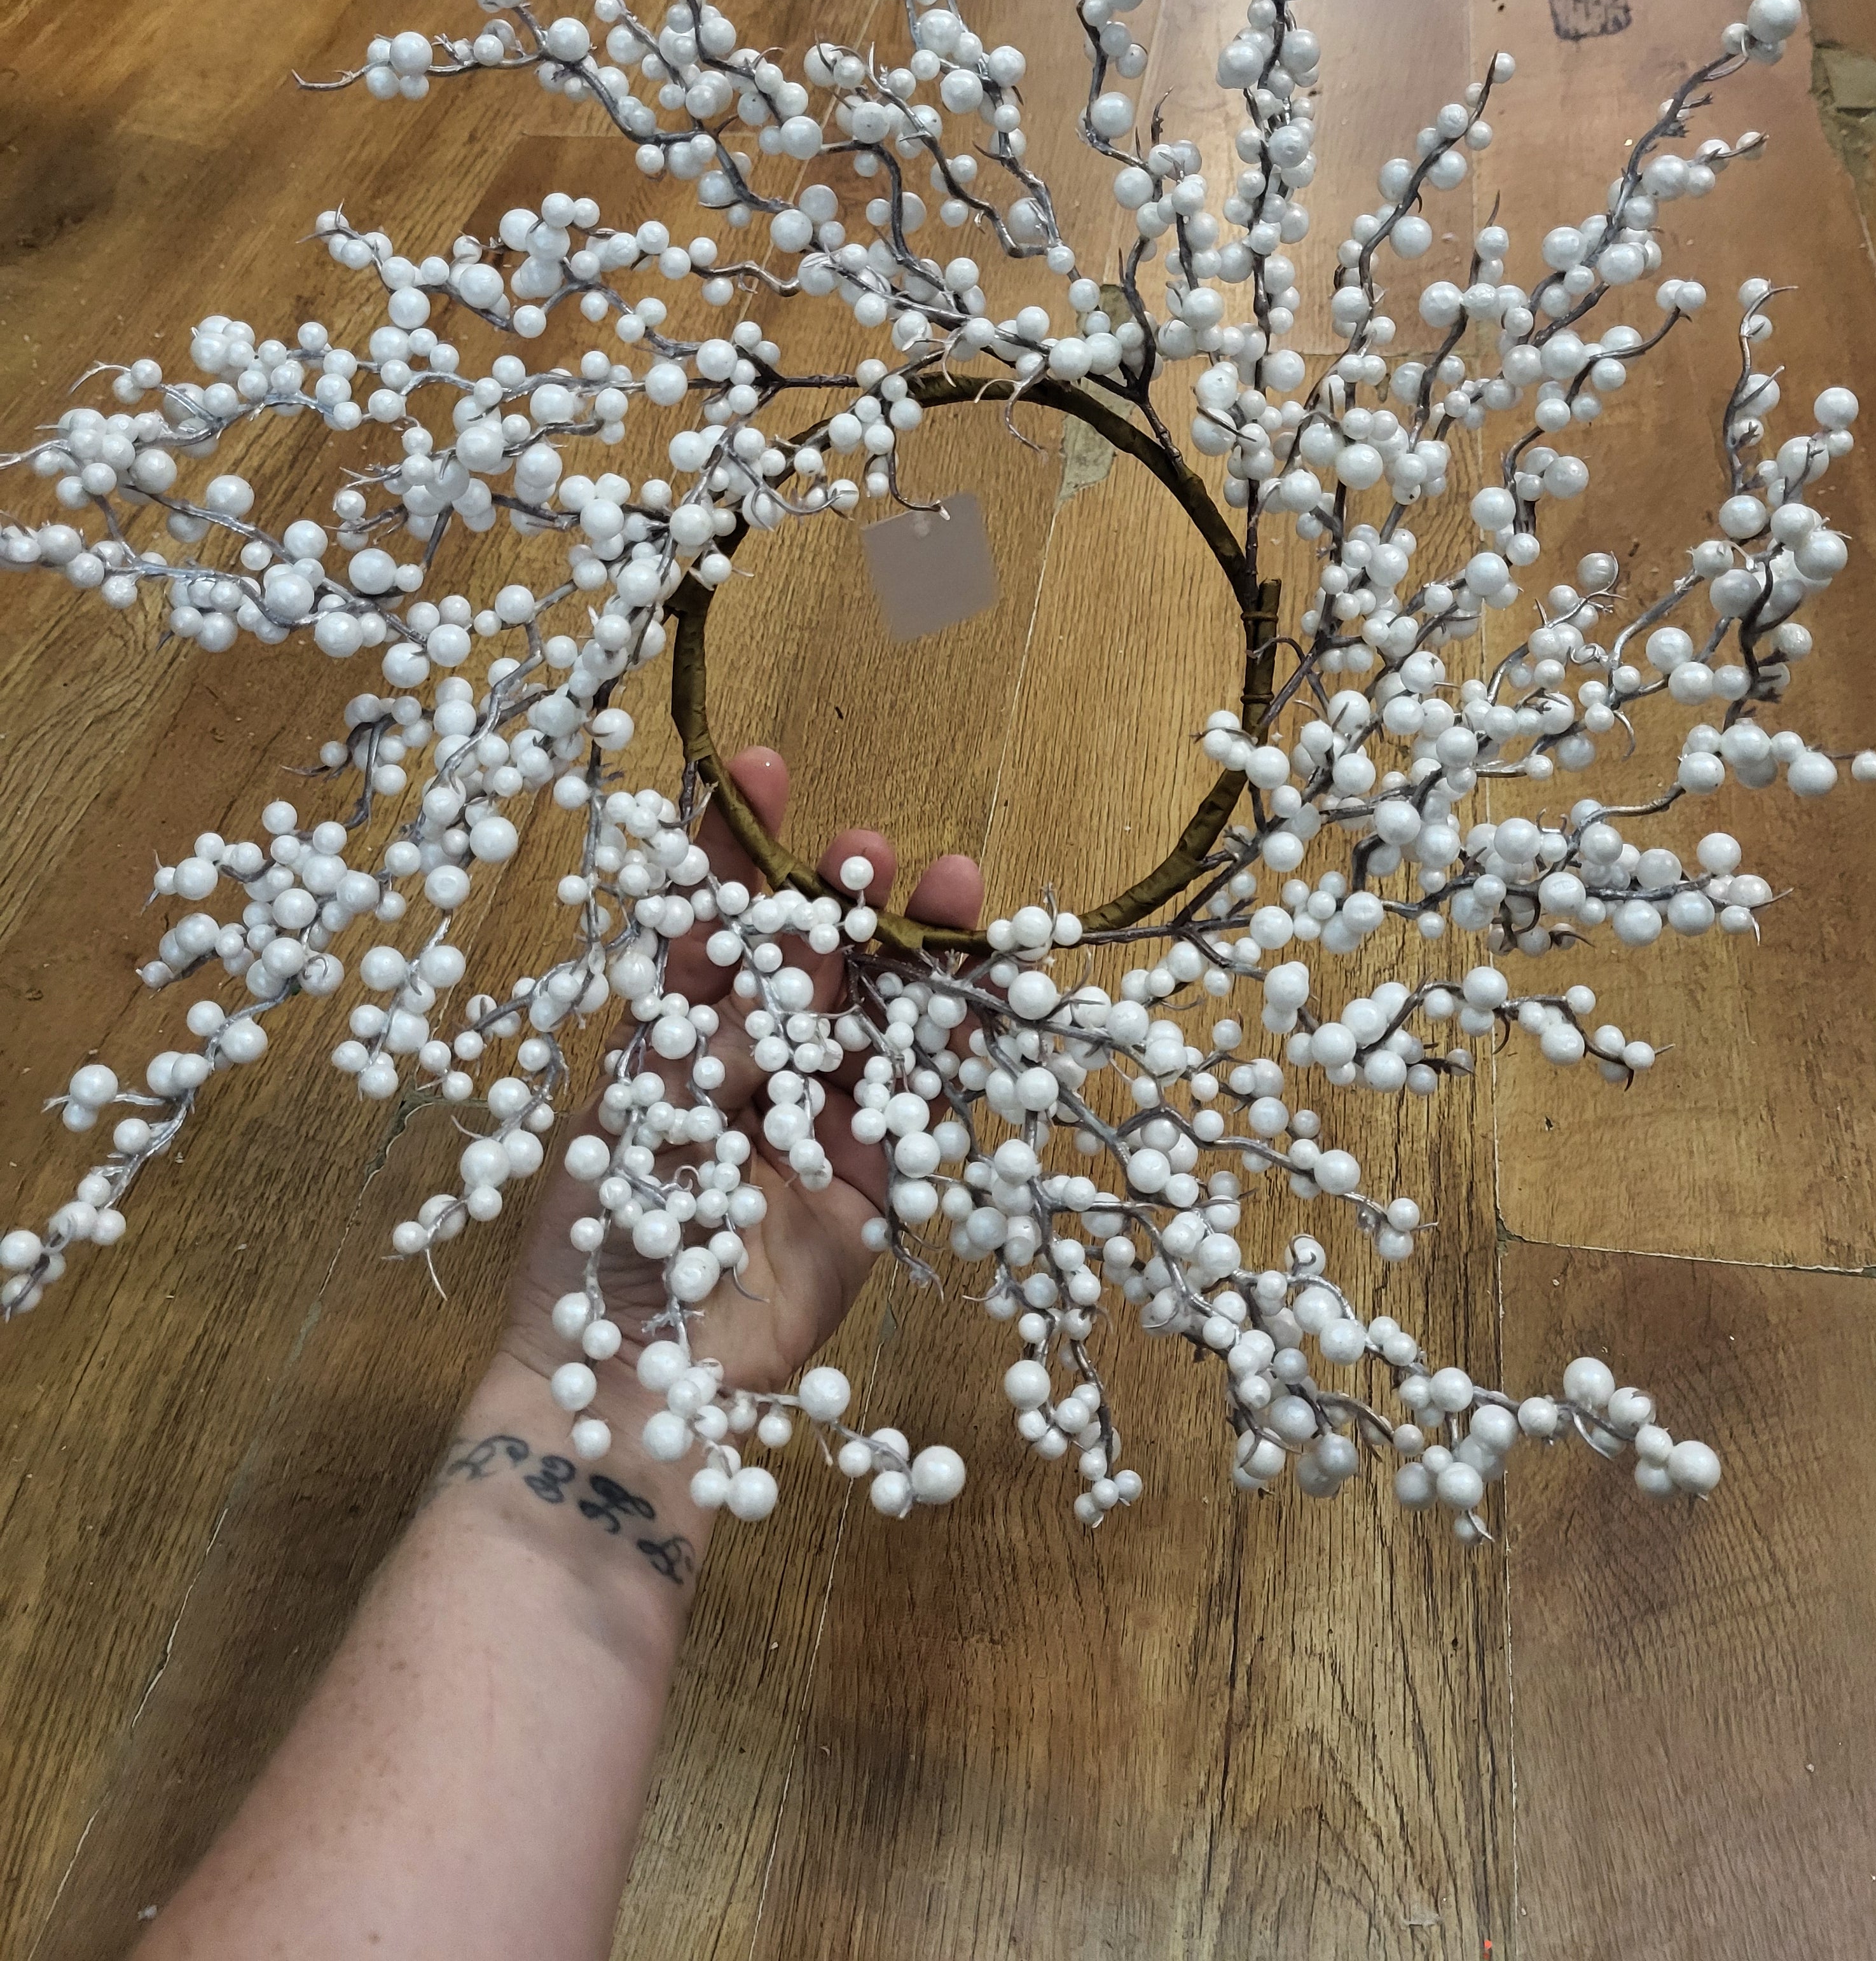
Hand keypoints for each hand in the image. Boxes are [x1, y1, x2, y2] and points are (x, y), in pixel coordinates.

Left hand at [494, 746, 982, 1439]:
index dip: (735, 852)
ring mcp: (809, 1132)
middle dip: (841, 899)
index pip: (706, 927)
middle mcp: (743, 1077)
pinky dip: (955, 1047)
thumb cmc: (599, 1250)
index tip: (760, 773)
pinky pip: (920, 1107)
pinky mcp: (867, 1194)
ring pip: (874, 1023)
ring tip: (954, 881)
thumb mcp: (641, 1113)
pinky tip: (987, 985)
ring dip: (914, 955)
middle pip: (806, 967)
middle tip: (870, 844)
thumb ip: (722, 1034)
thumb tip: (805, 954)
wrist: (632, 1391)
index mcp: (666, 1044)